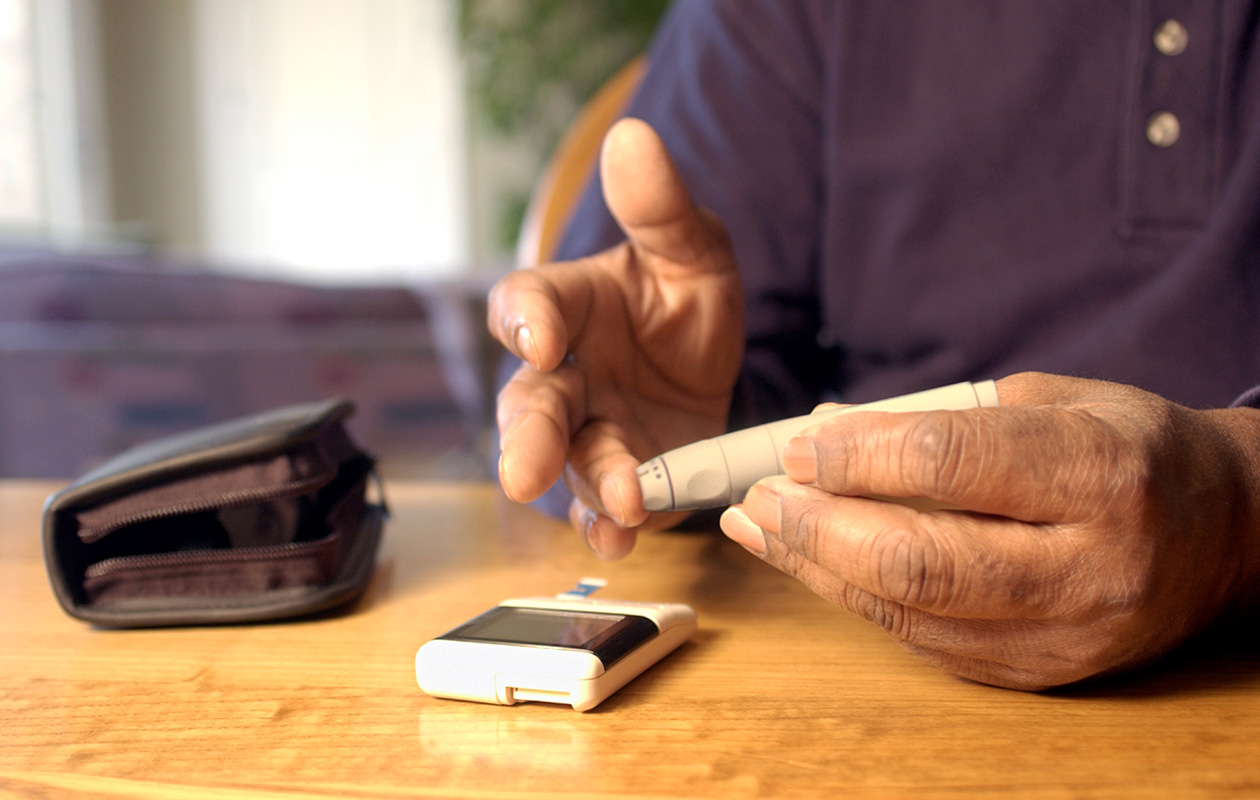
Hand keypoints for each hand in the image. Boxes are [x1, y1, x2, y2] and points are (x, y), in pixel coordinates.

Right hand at [489, 118, 743, 558]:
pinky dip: (608, 525)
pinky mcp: (617, 478)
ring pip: (569, 462)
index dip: (525, 320)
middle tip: (523, 472)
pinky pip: (602, 506)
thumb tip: (632, 136)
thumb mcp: (692, 248)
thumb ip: (660, 207)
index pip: (525, 304)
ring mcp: (587, 431)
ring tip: (616, 506)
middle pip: (530, 402)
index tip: (541, 336)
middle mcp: (564, 373)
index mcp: (568, 306)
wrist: (710, 365)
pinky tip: (621, 540)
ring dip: (587, 485)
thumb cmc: (683, 297)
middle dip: (529, 437)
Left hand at [720, 372, 1259, 689]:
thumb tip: (825, 431)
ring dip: (817, 568)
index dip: (858, 456)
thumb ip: (940, 416)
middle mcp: (1089, 568)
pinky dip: (857, 597)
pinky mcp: (1037, 674)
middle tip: (758, 497)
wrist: (1221, 537)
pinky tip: (816, 562)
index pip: (952, 463)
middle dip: (818, 529)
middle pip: (919, 560)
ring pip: (909, 611)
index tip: (799, 446)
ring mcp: (1064, 636)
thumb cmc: (1126, 450)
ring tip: (761, 528)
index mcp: (1101, 474)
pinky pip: (921, 639)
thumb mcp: (1052, 400)